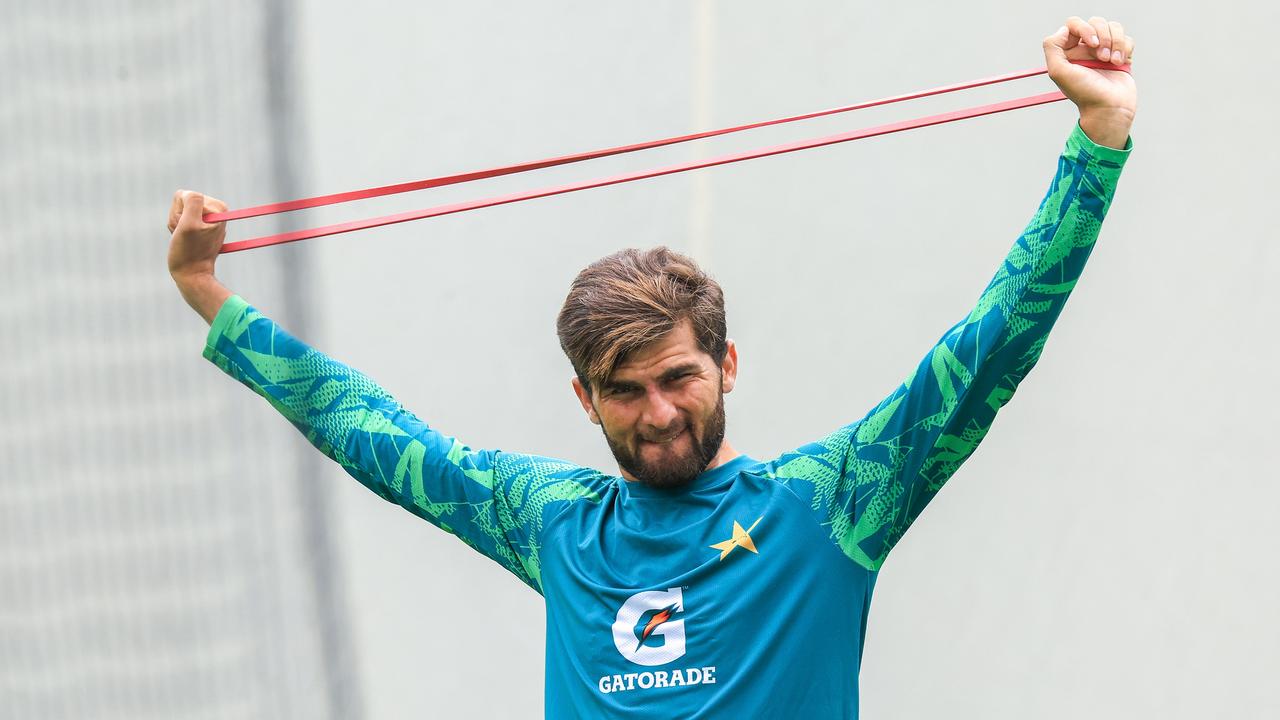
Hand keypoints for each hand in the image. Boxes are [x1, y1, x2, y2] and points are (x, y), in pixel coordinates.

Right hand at [167, 190, 227, 280]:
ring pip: (179, 210)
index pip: (185, 195)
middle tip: (184, 235)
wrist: (191, 275)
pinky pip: (180, 219)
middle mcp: (216, 211)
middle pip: (182, 201)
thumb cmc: (188, 252)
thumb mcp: (189, 225)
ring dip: (176, 224)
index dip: (180, 212)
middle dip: (178, 218)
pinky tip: (182, 239)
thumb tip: (190, 193)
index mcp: (218, 208)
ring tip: (183, 238)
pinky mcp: (200, 226)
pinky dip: (177, 229)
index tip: (188, 228)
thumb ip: (192, 203)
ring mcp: (208, 219)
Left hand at [1043, 16, 1136, 147]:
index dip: (1084, 28)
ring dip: (1115, 43)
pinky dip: (1124, 49)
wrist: (1109, 108)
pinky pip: (1126, 38)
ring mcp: (1104, 50)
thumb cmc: (1084, 93)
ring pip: (1113, 27)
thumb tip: (1063, 30)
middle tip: (1102, 58)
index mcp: (1069, 51)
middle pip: (1096, 22)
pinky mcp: (1121, 54)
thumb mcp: (1058, 72)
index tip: (1091, 44)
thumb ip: (1052, 47)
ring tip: (1111, 62)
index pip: (1074, 24)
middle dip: (1102, 36)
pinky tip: (1119, 63)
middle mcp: (1086, 49)